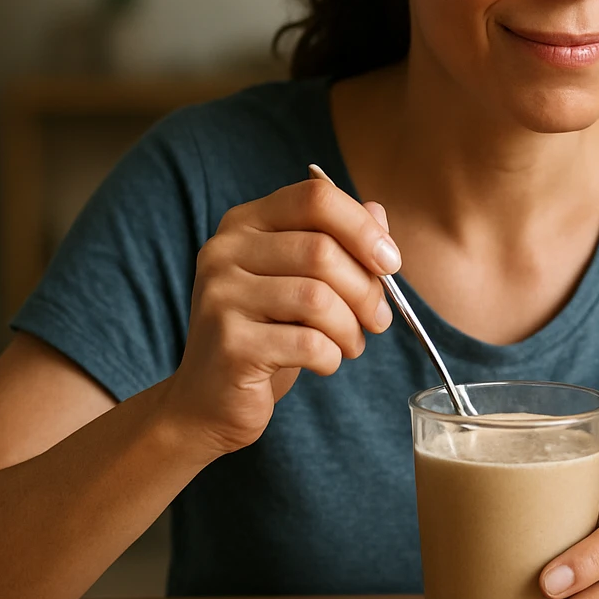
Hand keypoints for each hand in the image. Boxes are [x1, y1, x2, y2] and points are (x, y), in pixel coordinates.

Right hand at [164, 177, 400, 455]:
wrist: (208, 400)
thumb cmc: (265, 333)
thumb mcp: (300, 280)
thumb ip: (337, 242)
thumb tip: (378, 211)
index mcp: (245, 223)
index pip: (314, 198)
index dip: (363, 227)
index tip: (390, 262)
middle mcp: (225, 251)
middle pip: (322, 251)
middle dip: (366, 290)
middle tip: (377, 319)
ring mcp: (222, 297)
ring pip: (318, 299)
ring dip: (351, 327)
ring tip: (350, 344)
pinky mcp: (231, 344)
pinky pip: (309, 342)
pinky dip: (331, 356)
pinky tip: (325, 362)